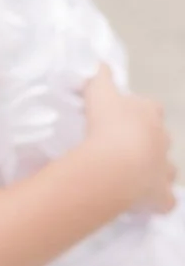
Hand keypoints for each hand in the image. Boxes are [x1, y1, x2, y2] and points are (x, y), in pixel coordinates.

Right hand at [83, 66, 175, 214]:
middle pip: (160, 137)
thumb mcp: (99, 91)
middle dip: (147, 142)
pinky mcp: (161, 195)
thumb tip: (100, 62)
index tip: (122, 117)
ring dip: (155, 170)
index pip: (150, 108)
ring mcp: (164, 169)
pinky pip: (164, 200)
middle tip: (121, 147)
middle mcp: (162, 139)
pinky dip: (157, 201)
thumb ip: (100, 76)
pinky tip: (143, 203)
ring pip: (167, 168)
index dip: (139, 112)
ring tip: (133, 175)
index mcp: (149, 114)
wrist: (116, 162)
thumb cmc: (107, 123)